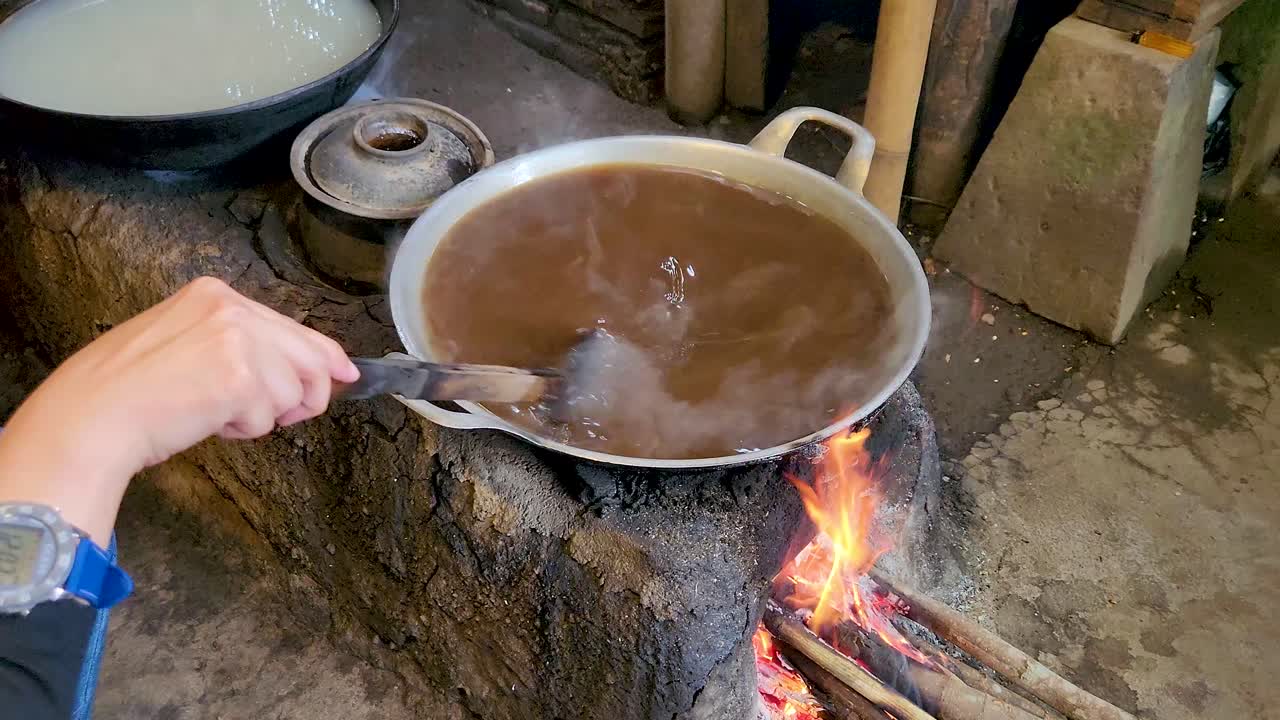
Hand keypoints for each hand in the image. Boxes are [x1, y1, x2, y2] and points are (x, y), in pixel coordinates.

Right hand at [0, 277, 359, 541]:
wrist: (90, 416)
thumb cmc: (129, 391)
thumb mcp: (187, 344)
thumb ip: (245, 346)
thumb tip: (316, 367)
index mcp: (214, 294)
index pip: (292, 326)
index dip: (324, 357)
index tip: (345, 373)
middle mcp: (229, 308)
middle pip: (308, 358)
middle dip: (303, 395)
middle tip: (281, 415)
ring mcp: (236, 339)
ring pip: (293, 392)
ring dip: (260, 415)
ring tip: (212, 410)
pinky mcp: (239, 377)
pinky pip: (270, 417)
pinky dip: (244, 430)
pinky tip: (206, 419)